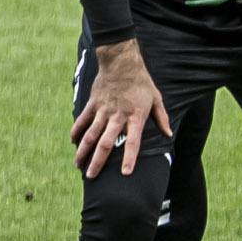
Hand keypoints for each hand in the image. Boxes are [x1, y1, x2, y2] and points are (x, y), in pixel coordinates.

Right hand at [70, 40, 171, 178]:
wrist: (122, 63)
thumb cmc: (142, 83)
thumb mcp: (157, 99)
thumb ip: (161, 118)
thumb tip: (168, 134)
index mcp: (135, 116)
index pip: (133, 142)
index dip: (129, 158)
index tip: (125, 173)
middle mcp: (118, 116)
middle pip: (106, 143)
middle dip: (98, 161)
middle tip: (91, 176)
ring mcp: (103, 110)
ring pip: (90, 135)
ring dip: (83, 151)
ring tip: (78, 165)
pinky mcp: (92, 104)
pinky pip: (82, 120)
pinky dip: (76, 132)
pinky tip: (73, 143)